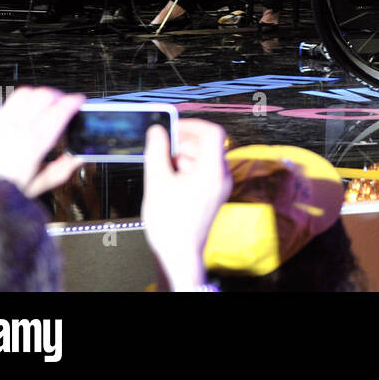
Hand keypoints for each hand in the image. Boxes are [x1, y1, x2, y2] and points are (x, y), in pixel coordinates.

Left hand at [0, 87, 85, 197]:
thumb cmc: (0, 193)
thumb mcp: (37, 187)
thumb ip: (61, 170)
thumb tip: (79, 158)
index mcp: (33, 143)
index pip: (59, 110)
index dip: (74, 102)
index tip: (80, 101)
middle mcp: (17, 128)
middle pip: (44, 95)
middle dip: (60, 95)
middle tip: (67, 103)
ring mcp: (1, 123)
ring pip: (26, 93)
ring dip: (41, 94)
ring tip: (48, 104)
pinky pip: (10, 102)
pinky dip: (24, 100)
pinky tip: (28, 111)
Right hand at [142, 119, 231, 290]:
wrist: (179, 255)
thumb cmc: (171, 224)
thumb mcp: (157, 181)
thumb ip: (157, 151)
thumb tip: (157, 131)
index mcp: (213, 169)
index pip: (213, 132)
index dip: (193, 124)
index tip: (173, 125)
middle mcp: (221, 176)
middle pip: (208, 145)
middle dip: (185, 141)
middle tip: (163, 145)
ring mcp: (219, 187)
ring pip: (205, 158)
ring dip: (184, 155)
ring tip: (163, 164)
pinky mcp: (212, 196)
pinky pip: (203, 172)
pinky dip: (187, 168)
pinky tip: (169, 178)